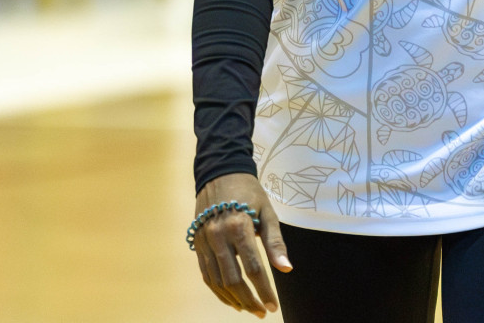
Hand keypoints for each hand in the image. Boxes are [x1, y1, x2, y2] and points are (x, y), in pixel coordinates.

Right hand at [192, 173, 292, 316]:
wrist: (219, 173)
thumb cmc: (249, 192)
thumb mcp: (267, 212)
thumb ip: (275, 242)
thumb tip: (286, 269)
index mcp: (239, 226)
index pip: (253, 268)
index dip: (264, 290)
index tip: (273, 305)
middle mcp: (218, 236)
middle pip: (233, 279)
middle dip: (248, 300)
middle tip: (262, 312)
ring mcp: (204, 241)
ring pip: (216, 280)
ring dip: (232, 299)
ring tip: (248, 309)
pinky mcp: (197, 244)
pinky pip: (206, 274)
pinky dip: (217, 290)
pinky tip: (230, 299)